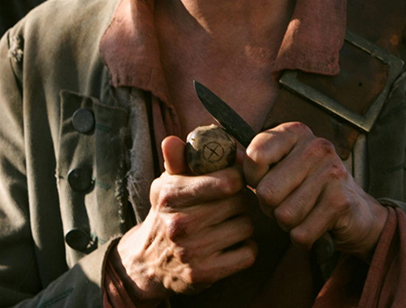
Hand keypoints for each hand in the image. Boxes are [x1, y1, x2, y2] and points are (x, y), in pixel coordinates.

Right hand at [111, 135, 256, 303]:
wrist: (148, 261)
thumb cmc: (168, 212)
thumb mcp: (167, 183)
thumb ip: (177, 159)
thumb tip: (171, 140)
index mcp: (171, 194)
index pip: (226, 181)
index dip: (237, 175)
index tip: (235, 177)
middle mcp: (180, 223)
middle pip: (240, 202)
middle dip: (240, 199)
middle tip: (231, 201)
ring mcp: (192, 251)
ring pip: (246, 226)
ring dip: (242, 223)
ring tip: (228, 222)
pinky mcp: (203, 274)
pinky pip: (247, 253)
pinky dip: (246, 248)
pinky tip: (231, 242)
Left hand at [243, 122, 387, 258]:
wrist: (357, 212)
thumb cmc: (308, 187)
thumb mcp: (282, 164)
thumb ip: (255, 161)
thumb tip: (223, 167)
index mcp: (295, 132)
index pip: (255, 156)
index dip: (254, 178)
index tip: (268, 179)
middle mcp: (316, 146)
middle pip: (267, 191)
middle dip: (271, 207)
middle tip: (288, 201)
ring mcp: (331, 172)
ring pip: (283, 215)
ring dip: (288, 223)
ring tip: (303, 211)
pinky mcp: (341, 201)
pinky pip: (301, 233)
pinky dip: (303, 237)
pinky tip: (315, 224)